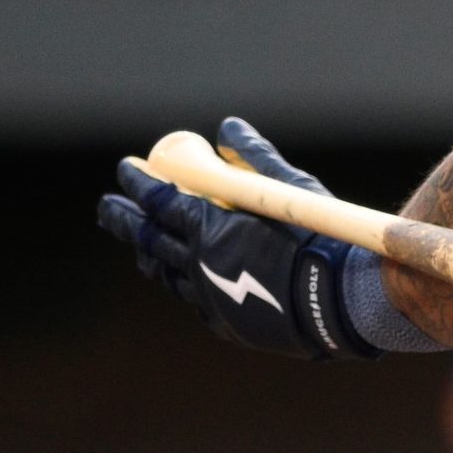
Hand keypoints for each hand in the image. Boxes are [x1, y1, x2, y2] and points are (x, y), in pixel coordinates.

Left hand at [96, 117, 374, 359]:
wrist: (342, 303)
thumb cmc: (319, 241)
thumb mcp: (291, 190)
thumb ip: (255, 159)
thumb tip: (229, 129)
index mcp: (210, 229)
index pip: (159, 200)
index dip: (139, 182)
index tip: (127, 168)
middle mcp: (199, 265)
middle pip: (149, 238)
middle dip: (125, 219)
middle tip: (110, 206)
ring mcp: (208, 298)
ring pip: (164, 273)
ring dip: (148, 252)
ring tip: (141, 243)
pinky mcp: (224, 323)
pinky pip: (192, 298)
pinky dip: (181, 281)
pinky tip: (183, 276)